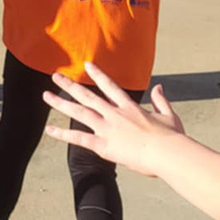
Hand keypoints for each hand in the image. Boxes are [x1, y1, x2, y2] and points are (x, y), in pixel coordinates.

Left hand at [42, 62, 183, 176]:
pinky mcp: (103, 145)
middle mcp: (114, 114)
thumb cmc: (173, 138)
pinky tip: (49, 130)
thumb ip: (161, 100)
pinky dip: (62, 135)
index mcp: (130, 107)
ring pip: (79, 113)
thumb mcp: (170, 116)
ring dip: (61, 103)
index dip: (98, 74)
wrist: (169, 154)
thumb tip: (159, 87)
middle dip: (70, 85)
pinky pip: (78, 139)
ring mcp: (107, 128)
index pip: (110, 86)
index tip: (87, 65)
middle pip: (87, 96)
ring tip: (46, 95)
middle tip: (56, 76)